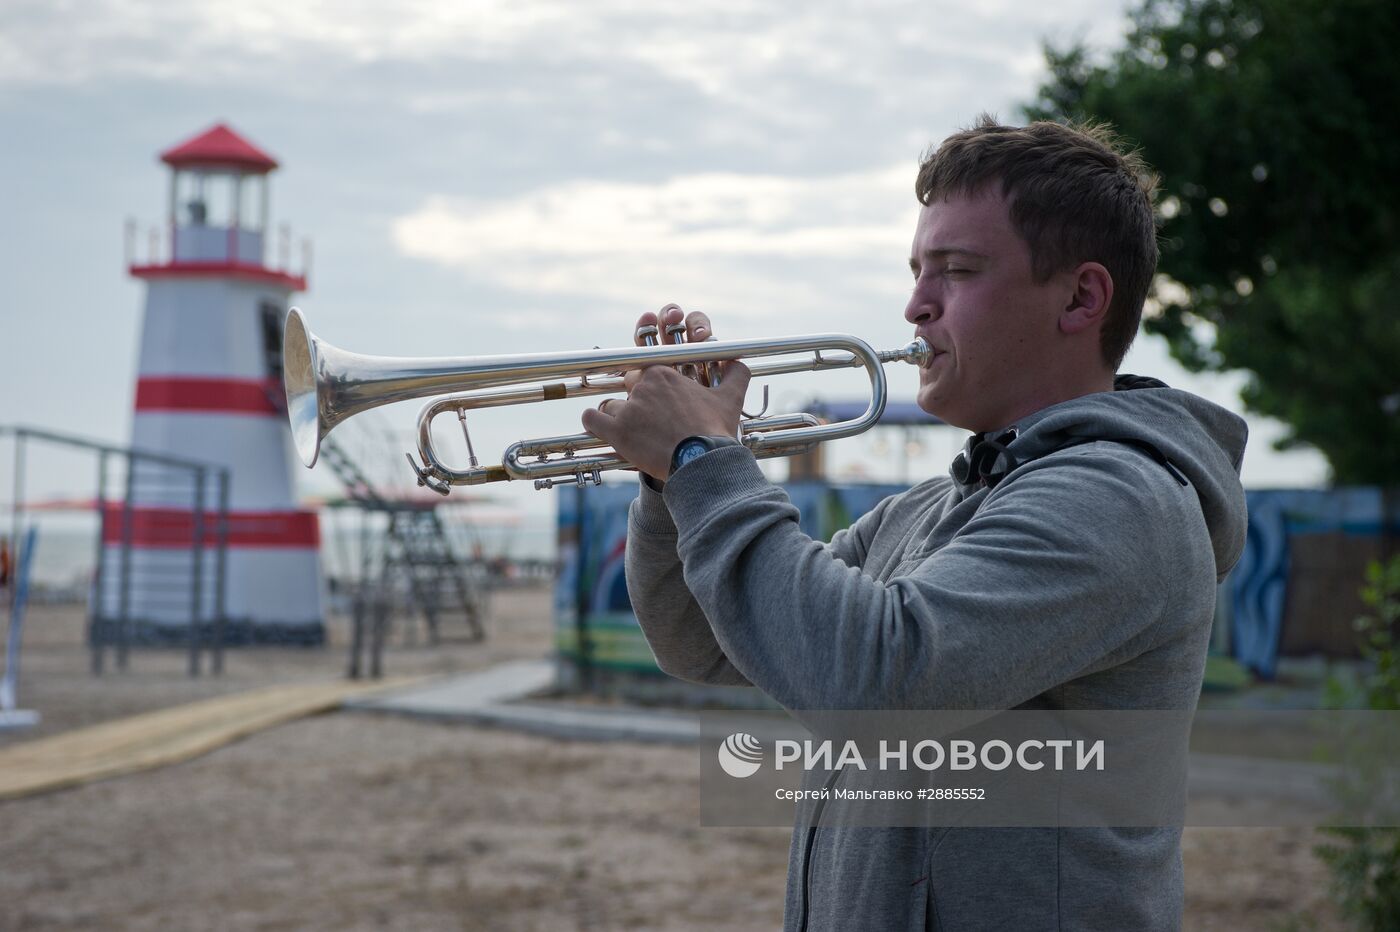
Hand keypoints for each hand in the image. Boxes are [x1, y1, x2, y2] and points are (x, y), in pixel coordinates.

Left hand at [581, 304, 750, 481]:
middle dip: (634, 400)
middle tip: (646, 417)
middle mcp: (643, 387)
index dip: (649, 384)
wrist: (702, 461)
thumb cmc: (715, 430)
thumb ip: (736, 374)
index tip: (654, 397)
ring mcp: (628, 408)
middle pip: (627, 386)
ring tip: (632, 432)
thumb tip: (739, 362)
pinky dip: (593, 421)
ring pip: (612, 405)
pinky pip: (592, 418)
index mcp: (664, 374)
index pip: (645, 370)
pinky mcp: (617, 431)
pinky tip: (599, 426)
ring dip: (618, 417)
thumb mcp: (730, 398)